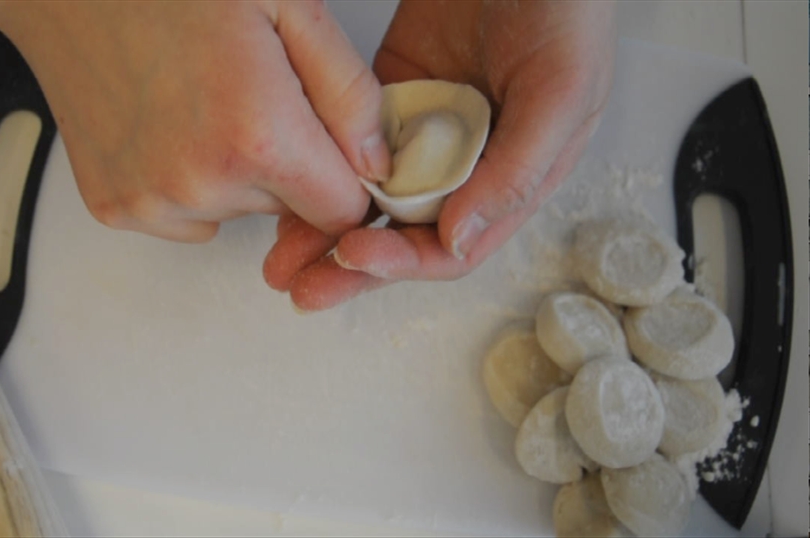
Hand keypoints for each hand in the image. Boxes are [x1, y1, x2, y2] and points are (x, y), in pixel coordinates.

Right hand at [0, 0, 390, 241]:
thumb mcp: (288, 4)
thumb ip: (347, 91)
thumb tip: (373, 162)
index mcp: (256, 135)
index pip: (342, 211)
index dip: (346, 176)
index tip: (330, 143)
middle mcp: (201, 183)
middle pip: (288, 210)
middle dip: (288, 163)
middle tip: (252, 94)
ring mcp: (152, 202)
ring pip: (237, 213)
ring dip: (236, 172)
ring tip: (202, 103)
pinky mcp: (117, 209)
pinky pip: (187, 217)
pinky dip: (190, 182)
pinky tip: (170, 126)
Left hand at [264, 0, 615, 309]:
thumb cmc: (565, 12)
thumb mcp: (562, 92)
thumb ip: (517, 172)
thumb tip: (458, 241)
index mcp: (510, 178)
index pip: (453, 246)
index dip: (404, 262)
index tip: (354, 259)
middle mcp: (464, 166)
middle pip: (402, 236)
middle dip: (351, 268)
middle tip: (301, 290)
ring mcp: (424, 133)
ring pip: (369, 198)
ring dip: (326, 230)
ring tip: (280, 259)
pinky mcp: (390, 96)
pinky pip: (349, 143)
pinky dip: (320, 169)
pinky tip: (288, 191)